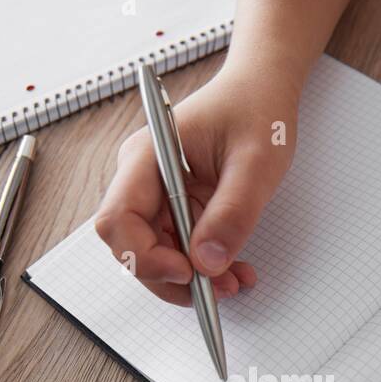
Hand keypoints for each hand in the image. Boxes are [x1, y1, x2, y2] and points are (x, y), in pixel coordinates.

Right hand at [95, 68, 297, 305]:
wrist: (262, 90)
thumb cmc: (256, 110)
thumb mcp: (257, 162)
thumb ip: (233, 213)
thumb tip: (207, 264)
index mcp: (147, 156)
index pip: (119, 219)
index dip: (145, 256)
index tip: (188, 272)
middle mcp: (141, 178)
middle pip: (131, 246)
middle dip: (171, 277)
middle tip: (219, 290)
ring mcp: (156, 195)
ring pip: (156, 255)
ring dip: (192, 279)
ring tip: (236, 282)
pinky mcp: (175, 208)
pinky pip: (179, 250)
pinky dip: (205, 268)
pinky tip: (235, 270)